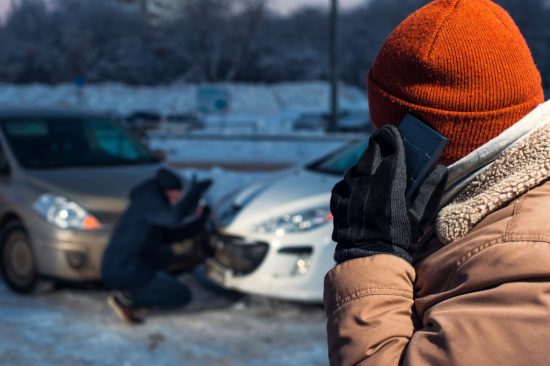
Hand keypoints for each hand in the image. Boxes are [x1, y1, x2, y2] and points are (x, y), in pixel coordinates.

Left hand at [330, 125, 447, 263]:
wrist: (367, 258)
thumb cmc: (397, 239)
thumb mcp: (418, 217)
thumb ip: (429, 190)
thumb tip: (441, 169)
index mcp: (389, 182)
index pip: (391, 147)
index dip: (392, 135)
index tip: (394, 131)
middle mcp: (366, 180)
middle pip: (371, 151)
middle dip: (379, 145)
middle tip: (385, 145)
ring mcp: (348, 188)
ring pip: (357, 166)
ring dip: (365, 165)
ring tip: (374, 173)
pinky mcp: (337, 197)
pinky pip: (345, 181)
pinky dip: (353, 181)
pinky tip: (360, 190)